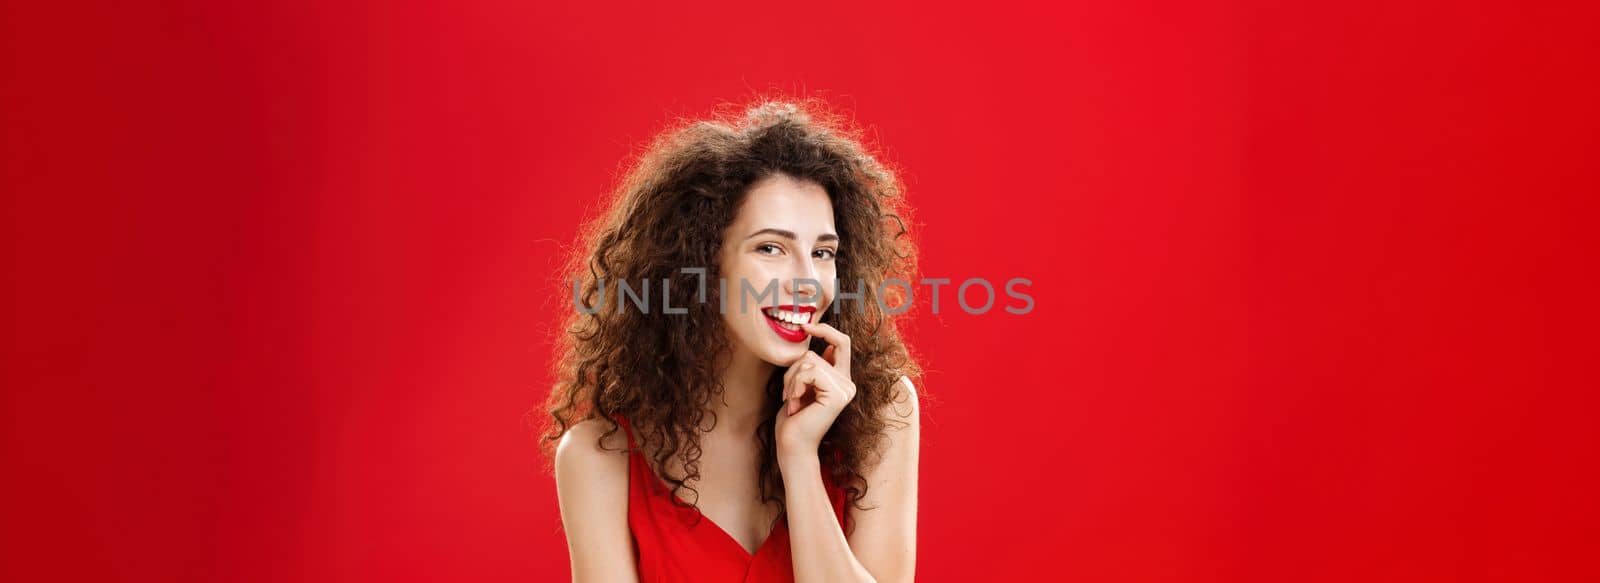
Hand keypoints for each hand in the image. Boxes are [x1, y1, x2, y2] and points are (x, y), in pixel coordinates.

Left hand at [775, 322, 855, 459]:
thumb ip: (814, 367)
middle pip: (815, 354)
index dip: (825, 330)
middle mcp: (848, 384)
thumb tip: (826, 344)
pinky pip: (810, 373)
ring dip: (791, 381)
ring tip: (792, 402)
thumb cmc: (792, 419)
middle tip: (788, 395)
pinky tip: (795, 405)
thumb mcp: (801, 386)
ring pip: (809, 362)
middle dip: (793, 371)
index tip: (806, 327)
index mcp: (841, 380)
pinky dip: (795, 386)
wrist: (792, 446)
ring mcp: (845, 389)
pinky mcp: (837, 395)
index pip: (842, 343)